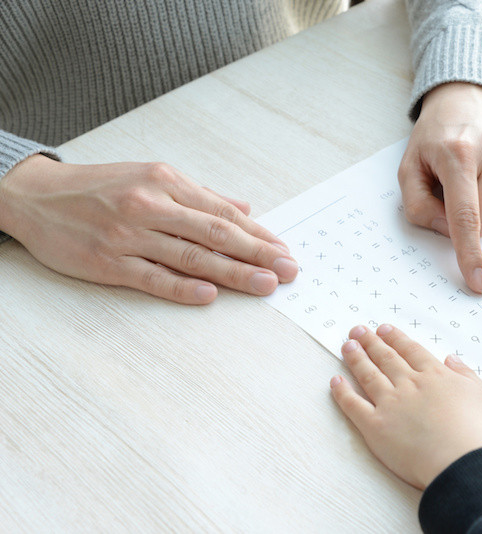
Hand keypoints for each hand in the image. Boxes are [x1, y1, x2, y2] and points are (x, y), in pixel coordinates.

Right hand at [0, 155, 297, 303]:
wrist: (35, 196)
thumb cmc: (100, 187)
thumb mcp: (152, 177)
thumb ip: (200, 195)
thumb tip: (243, 208)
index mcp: (166, 182)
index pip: (222, 213)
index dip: (257, 234)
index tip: (283, 250)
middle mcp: (151, 206)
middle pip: (215, 234)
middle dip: (257, 254)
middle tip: (289, 270)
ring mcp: (129, 235)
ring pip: (191, 256)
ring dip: (232, 273)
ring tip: (265, 285)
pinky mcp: (108, 262)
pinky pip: (152, 277)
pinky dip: (182, 287)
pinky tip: (210, 296)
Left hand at [330, 324, 481, 489]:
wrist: (464, 462)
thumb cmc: (479, 434)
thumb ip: (466, 374)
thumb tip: (451, 358)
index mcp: (436, 376)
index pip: (411, 351)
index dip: (396, 339)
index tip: (384, 329)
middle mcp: (410, 384)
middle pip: (386, 358)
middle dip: (371, 342)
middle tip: (358, 330)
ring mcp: (391, 404)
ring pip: (368, 375)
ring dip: (356, 359)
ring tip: (347, 346)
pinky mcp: (376, 427)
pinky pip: (353, 405)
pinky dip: (342, 392)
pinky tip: (335, 381)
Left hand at [399, 82, 481, 293]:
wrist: (466, 99)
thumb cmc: (435, 139)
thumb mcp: (409, 169)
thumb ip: (418, 206)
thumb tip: (447, 231)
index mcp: (457, 154)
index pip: (466, 216)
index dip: (470, 254)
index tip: (478, 282)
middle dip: (470, 219)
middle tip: (458, 191)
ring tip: (476, 177)